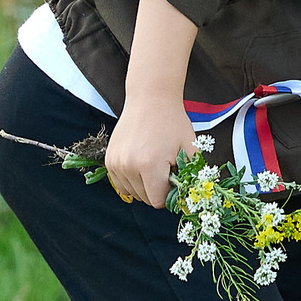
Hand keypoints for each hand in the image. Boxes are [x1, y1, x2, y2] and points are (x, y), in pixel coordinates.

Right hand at [104, 92, 199, 208]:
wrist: (150, 99)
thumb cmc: (173, 122)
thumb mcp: (190, 149)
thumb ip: (191, 177)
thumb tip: (188, 197)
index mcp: (149, 165)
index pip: (157, 201)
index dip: (169, 195)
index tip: (173, 180)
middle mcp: (129, 166)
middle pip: (145, 198)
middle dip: (157, 190)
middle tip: (165, 169)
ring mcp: (116, 163)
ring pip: (132, 193)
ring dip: (144, 185)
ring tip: (152, 164)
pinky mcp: (109, 160)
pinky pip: (121, 185)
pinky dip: (131, 181)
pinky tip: (141, 165)